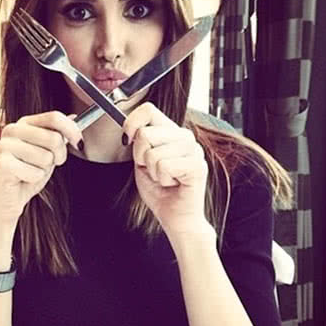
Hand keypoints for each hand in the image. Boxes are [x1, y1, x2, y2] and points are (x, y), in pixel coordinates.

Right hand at [0, 111, 82, 227]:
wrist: (6, 200)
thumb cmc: (27, 175)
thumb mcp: (48, 152)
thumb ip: (58, 135)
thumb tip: (74, 117)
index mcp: (23, 124)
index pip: (54, 117)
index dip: (72, 130)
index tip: (78, 143)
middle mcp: (12, 130)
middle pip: (54, 138)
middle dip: (58, 156)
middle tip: (47, 165)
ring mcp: (4, 146)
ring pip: (46, 157)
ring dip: (43, 170)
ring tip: (30, 173)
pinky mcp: (2, 164)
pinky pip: (36, 172)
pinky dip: (34, 179)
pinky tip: (22, 180)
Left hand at [123, 102, 209, 238]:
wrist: (175, 216)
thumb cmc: (160, 190)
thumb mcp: (142, 160)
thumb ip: (139, 141)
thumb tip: (129, 128)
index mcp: (172, 131)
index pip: (149, 110)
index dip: (132, 122)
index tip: (127, 138)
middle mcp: (185, 137)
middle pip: (146, 134)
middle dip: (140, 157)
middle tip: (153, 170)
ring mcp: (194, 150)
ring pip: (153, 153)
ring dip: (153, 171)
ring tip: (165, 178)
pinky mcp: (198, 166)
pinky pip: (164, 166)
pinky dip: (162, 179)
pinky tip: (173, 183)